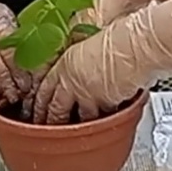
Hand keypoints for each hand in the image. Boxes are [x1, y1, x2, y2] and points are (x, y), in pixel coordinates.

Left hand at [32, 1, 171, 123]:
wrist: (135, 45)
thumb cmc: (119, 37)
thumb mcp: (91, 44)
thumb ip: (82, 57)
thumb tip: (83, 61)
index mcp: (65, 63)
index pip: (44, 88)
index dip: (38, 102)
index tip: (36, 109)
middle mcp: (71, 81)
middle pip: (54, 107)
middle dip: (48, 121)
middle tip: (45, 129)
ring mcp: (86, 95)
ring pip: (74, 118)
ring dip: (72, 126)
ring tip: (71, 133)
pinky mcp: (103, 104)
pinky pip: (97, 118)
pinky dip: (97, 122)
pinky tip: (98, 125)